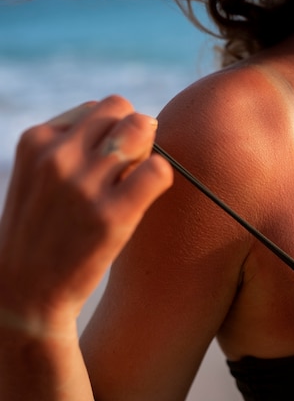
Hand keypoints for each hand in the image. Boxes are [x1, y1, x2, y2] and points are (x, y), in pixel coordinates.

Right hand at [0, 95, 172, 335]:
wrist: (26, 292)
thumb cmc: (42, 229)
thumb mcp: (39, 176)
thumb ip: (73, 144)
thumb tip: (133, 123)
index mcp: (36, 140)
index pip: (97, 108)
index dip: (111, 132)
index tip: (104, 162)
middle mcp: (58, 156)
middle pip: (122, 108)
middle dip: (134, 131)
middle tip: (129, 166)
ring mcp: (85, 185)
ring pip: (142, 127)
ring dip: (148, 150)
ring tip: (135, 180)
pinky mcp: (113, 215)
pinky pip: (159, 169)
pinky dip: (161, 176)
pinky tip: (146, 196)